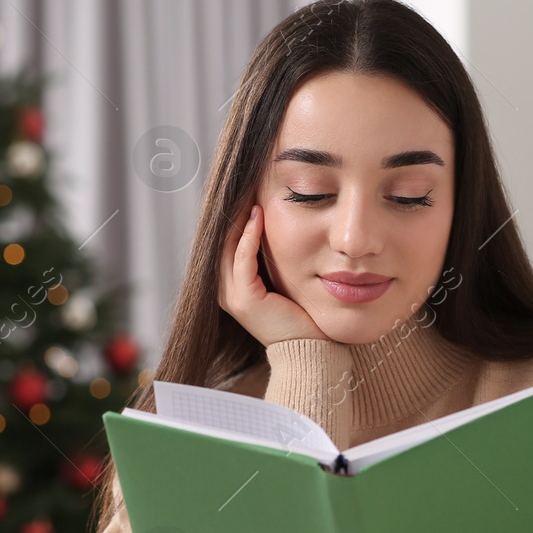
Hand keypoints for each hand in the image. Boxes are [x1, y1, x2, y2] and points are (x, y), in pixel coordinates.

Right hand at [218, 203, 328, 347]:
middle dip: (234, 211)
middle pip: (222, 240)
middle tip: (246, 183)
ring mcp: (231, 296)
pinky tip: (259, 216)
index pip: (227, 242)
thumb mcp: (283, 280)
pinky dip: (249, 236)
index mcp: (232, 286)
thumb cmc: (302, 315)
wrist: (309, 350)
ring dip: (240, 218)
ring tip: (250, 192)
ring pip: (228, 246)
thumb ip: (272, 258)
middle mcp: (225, 290)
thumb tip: (276, 225)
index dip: (236, 215)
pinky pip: (242, 259)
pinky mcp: (244, 300)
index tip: (249, 189)